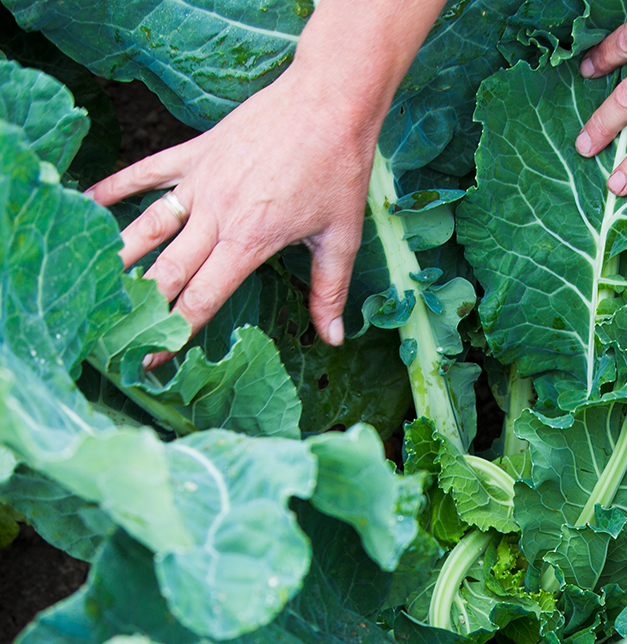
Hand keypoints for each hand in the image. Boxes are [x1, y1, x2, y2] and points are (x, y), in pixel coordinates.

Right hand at [86, 53, 375, 364]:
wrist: (328, 104)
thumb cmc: (338, 171)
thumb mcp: (342, 237)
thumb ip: (328, 291)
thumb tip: (332, 338)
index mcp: (249, 242)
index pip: (202, 298)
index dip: (175, 333)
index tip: (152, 360)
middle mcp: (216, 215)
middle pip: (168, 270)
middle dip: (142, 306)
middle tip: (118, 333)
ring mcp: (201, 181)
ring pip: (147, 226)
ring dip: (120, 255)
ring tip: (97, 282)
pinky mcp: (195, 152)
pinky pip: (147, 172)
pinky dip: (116, 186)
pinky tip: (89, 201)